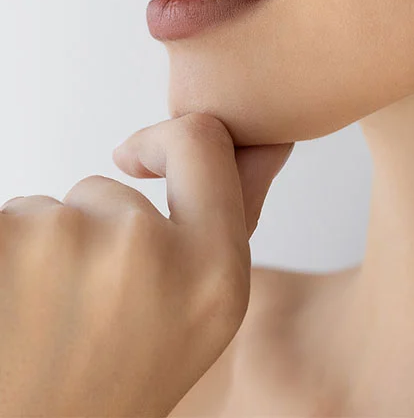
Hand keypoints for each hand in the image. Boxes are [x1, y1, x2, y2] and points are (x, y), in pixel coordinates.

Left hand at [0, 112, 293, 417]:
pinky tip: (7, 310)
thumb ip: (222, 234)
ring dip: (36, 254)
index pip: (203, 143)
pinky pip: (3, 220)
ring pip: (46, 213)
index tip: (137, 156)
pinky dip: (0, 257)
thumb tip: (266, 145)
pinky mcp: (1, 238)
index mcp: (215, 275)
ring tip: (35, 328)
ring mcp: (67, 240)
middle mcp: (146, 249)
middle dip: (87, 234)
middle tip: (76, 321)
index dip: (166, 142)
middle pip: (106, 192)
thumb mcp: (197, 321)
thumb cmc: (105, 396)